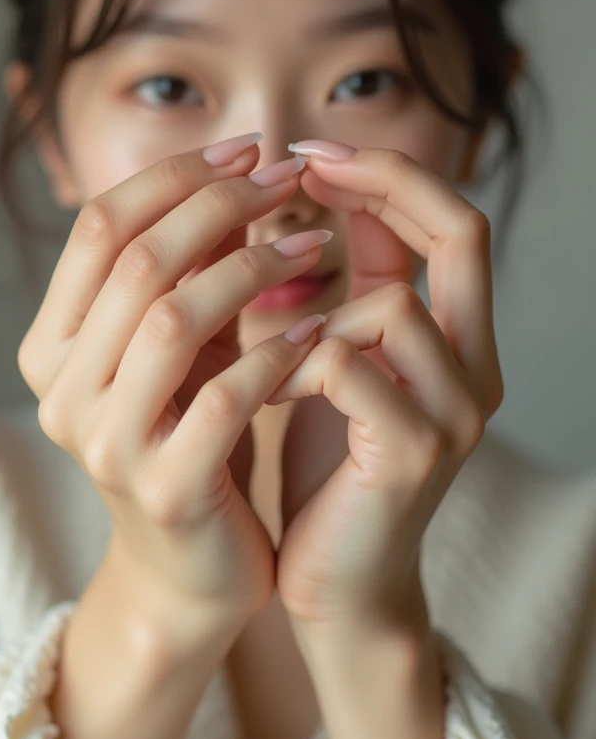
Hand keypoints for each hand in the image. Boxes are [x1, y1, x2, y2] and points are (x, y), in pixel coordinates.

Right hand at [17, 134, 328, 634]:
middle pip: (134, 263)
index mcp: (51, 345)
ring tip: (313, 250)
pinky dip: (273, 355)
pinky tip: (316, 333)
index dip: (174, 178)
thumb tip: (233, 180)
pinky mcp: (164, 489)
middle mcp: (60, 390)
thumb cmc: (192, 441)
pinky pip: (223, 400)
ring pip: (171, 320)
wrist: (190, 569)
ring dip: (250, 272)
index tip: (248, 150)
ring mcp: (106, 443)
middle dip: (220, 206)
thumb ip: (189, 274)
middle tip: (288, 180)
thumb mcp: (182, 350)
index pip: (97, 228)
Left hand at [267, 143, 503, 633]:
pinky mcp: (411, 454)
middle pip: (464, 234)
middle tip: (303, 169)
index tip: (310, 153)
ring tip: (265, 345)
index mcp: (461, 342)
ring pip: (395, 305)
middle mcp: (477, 369)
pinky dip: (292, 365)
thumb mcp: (341, 366)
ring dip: (315, 311)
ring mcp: (453, 414)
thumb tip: (324, 199)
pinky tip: (260, 387)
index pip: (456, 222)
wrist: (338, 585)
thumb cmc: (327, 467)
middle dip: (382, 185)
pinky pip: (348, 367)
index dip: (390, 173)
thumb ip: (350, 292)